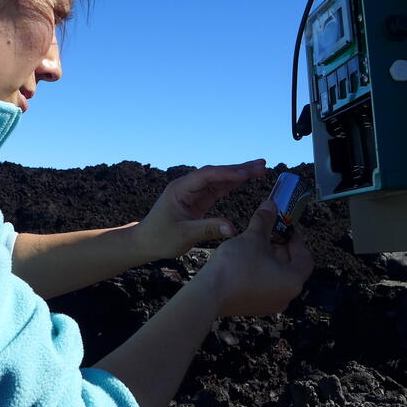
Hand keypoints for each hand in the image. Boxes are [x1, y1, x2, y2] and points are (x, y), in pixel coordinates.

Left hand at [134, 159, 266, 260]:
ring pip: (219, 179)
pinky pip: (217, 189)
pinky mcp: (197, 200)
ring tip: (260, 169)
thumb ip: (208, 229)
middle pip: (215, 173)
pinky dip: (232, 184)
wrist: (145, 242)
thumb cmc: (160, 238)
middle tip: (261, 165)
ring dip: (238, 174)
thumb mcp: (184, 235)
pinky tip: (246, 180)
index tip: (247, 174)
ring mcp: (192, 192)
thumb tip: (232, 228)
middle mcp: (187, 186)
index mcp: (180, 189)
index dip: (227, 174)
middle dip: (238, 169)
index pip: (207, 176)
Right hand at [196, 200, 314, 317]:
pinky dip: (261, 271)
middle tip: (269, 232)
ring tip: (255, 244)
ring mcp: (270, 304)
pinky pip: (264, 285)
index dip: (296, 239)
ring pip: (277, 276)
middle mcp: (286, 296)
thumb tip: (270, 206)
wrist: (209, 294)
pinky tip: (246, 259)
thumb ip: (265, 221)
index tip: (286, 227)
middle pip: (291, 267)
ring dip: (270, 259)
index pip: (305, 257)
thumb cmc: (235, 268)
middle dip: (281, 247)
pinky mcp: (254, 307)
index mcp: (293, 281)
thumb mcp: (253, 238)